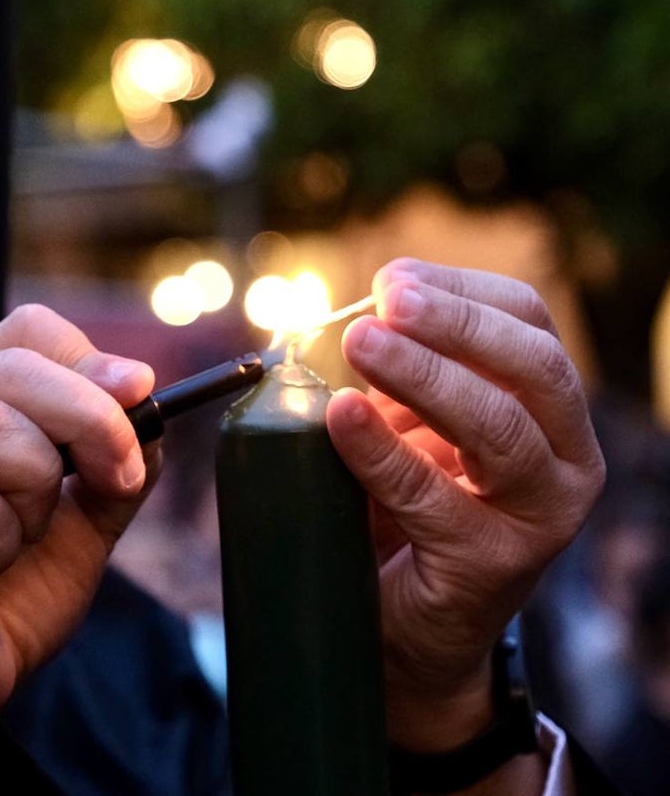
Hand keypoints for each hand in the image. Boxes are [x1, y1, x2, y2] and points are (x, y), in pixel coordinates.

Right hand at [0, 305, 157, 760]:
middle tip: (118, 479)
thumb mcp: (85, 513)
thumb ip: (115, 454)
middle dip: (92, 423)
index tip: (138, 398)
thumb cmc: (12, 593)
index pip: (26, 332)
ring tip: (12, 539)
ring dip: (32, 495)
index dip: (89, 363)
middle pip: (14, 368)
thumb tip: (142, 388)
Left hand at [326, 259, 604, 755]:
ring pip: (500, 428)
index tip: (391, 279)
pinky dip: (382, 453)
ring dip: (425, 375)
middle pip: (531, 367)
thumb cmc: (408, 515)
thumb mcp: (410, 431)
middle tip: (383, 304)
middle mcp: (566, 459)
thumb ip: (395, 379)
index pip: (528, 325)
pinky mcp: (495, 565)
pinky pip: (434, 499)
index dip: (462, 291)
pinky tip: (343, 420)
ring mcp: (541, 516)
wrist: (409, 629)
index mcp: (551, 410)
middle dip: (454, 324)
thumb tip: (340, 318)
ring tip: (361, 343)